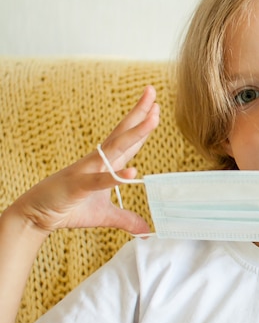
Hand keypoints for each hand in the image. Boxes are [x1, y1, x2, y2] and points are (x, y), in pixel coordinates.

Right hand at [10, 86, 159, 235]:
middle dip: (140, 114)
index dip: (142, 125)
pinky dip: (116, 175)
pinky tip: (133, 170)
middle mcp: (98, 161)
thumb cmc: (70, 208)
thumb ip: (126, 219)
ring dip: (135, 134)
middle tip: (153, 92)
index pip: (129, 141)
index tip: (156, 107)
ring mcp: (88, 170)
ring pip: (116, 149)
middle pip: (124, 134)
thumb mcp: (105, 215)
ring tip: (153, 118)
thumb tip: (146, 231)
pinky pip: (100, 180)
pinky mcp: (79, 185)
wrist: (38, 215)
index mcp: (106, 163)